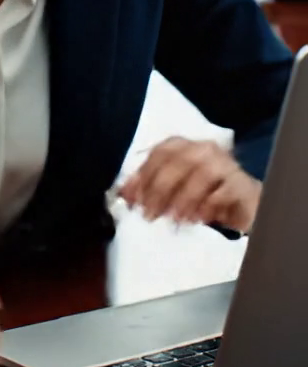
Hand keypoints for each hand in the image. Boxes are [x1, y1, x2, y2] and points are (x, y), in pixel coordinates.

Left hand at [118, 137, 260, 233]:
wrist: (244, 205)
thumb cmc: (203, 195)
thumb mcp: (173, 191)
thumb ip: (149, 188)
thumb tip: (123, 195)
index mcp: (184, 146)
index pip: (160, 152)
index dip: (144, 175)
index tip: (132, 200)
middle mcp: (205, 149)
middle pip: (179, 161)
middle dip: (160, 189)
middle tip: (149, 214)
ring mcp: (226, 164)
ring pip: (202, 173)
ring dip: (184, 197)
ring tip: (174, 219)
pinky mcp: (242, 184)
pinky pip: (224, 191)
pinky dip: (209, 205)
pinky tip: (199, 219)